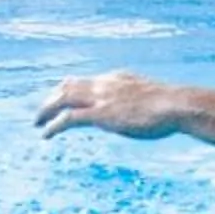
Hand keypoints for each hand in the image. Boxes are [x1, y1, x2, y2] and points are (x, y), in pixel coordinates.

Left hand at [37, 72, 192, 140]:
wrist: (177, 105)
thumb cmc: (174, 106)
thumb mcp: (155, 100)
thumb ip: (141, 102)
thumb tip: (146, 111)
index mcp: (118, 79)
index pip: (86, 81)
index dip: (69, 88)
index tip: (61, 94)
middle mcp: (105, 84)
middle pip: (69, 87)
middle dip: (52, 98)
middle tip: (42, 112)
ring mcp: (101, 98)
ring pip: (63, 99)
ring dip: (46, 110)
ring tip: (37, 123)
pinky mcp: (100, 114)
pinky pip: (68, 118)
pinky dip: (53, 126)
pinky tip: (45, 134)